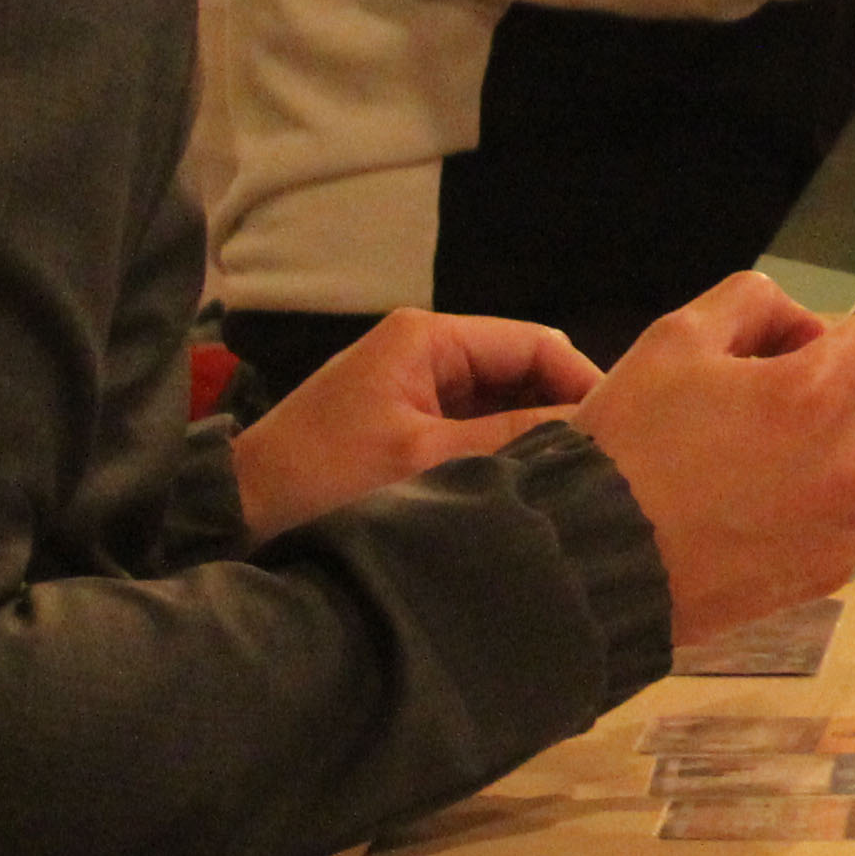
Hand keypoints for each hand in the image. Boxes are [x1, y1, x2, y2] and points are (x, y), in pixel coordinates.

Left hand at [227, 309, 600, 541]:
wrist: (232, 518)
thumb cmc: (324, 479)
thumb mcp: (426, 460)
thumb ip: (513, 442)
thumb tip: (598, 438)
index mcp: (430, 337)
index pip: (537, 343)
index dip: (584, 384)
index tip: (621, 436)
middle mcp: (426, 350)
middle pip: (523, 373)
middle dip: (562, 416)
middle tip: (605, 467)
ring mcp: (414, 389)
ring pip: (501, 406)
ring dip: (531, 441)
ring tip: (572, 484)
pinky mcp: (404, 425)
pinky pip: (472, 431)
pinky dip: (499, 456)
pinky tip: (525, 491)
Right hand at [571, 276, 854, 648]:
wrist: (594, 561)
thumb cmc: (630, 441)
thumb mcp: (677, 336)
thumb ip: (756, 303)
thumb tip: (807, 329)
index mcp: (818, 393)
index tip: (837, 334)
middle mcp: (854, 459)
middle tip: (814, 386)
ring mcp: (850, 522)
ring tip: (788, 447)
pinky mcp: (835, 570)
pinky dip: (843, 493)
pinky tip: (779, 497)